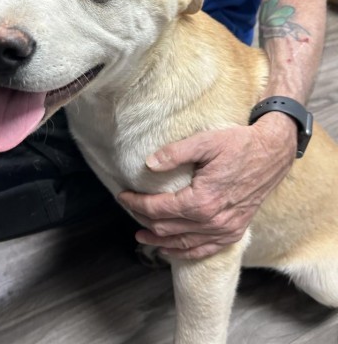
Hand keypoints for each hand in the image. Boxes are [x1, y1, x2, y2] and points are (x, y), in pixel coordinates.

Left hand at [118, 113, 296, 258]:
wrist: (272, 153)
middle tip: (130, 209)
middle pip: (167, 227)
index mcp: (201, 200)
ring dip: (159, 241)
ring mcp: (225, 230)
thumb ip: (175, 153)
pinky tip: (171, 251)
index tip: (123, 195)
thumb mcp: (204, 142)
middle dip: (143, 219)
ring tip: (142, 236)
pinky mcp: (234, 231)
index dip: (136, 203)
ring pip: (182, 243)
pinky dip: (184, 252)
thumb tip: (149, 164)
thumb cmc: (238, 145)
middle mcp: (212, 221)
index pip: (158, 208)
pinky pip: (205, 250)